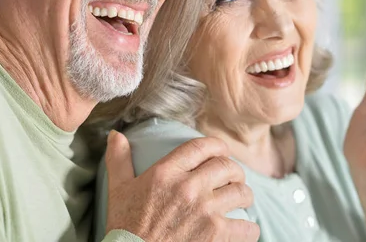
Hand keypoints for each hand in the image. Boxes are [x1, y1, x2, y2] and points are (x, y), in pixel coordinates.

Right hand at [105, 130, 259, 241]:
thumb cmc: (125, 228)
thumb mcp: (118, 190)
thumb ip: (119, 160)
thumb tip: (115, 135)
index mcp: (166, 172)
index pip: (202, 146)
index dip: (217, 146)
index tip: (221, 152)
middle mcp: (188, 187)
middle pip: (226, 166)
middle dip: (234, 171)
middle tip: (233, 179)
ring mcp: (204, 210)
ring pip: (241, 192)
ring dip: (244, 196)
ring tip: (242, 200)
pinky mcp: (216, 234)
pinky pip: (247, 225)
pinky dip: (250, 228)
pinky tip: (245, 228)